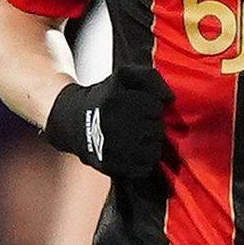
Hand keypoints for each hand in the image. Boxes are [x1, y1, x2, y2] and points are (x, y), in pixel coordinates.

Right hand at [42, 67, 170, 177]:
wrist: (74, 122)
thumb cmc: (106, 98)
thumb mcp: (124, 77)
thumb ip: (150, 78)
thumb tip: (169, 99)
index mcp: (115, 99)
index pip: (155, 107)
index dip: (152, 107)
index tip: (142, 107)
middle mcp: (111, 124)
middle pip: (156, 130)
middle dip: (152, 125)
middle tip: (139, 123)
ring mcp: (110, 148)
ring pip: (154, 150)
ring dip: (151, 144)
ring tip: (138, 137)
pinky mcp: (109, 166)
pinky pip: (144, 168)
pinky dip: (144, 161)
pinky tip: (134, 152)